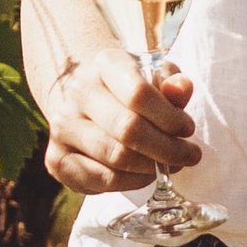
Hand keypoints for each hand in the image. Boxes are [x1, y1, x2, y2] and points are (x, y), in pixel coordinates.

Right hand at [42, 50, 201, 196]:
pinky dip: (132, 182)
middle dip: (167, 148)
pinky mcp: (57, 160)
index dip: (170, 118)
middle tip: (189, 156)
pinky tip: (145, 175)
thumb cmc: (130, 89)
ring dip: (151, 168)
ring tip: (170, 165)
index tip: (188, 129)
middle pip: (128, 129)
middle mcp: (77, 93)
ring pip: (116, 157)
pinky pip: (102, 179)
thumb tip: (183, 89)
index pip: (139, 93)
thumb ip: (172, 84)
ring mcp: (62, 127)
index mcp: (104, 64)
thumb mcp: (155, 77)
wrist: (86, 101)